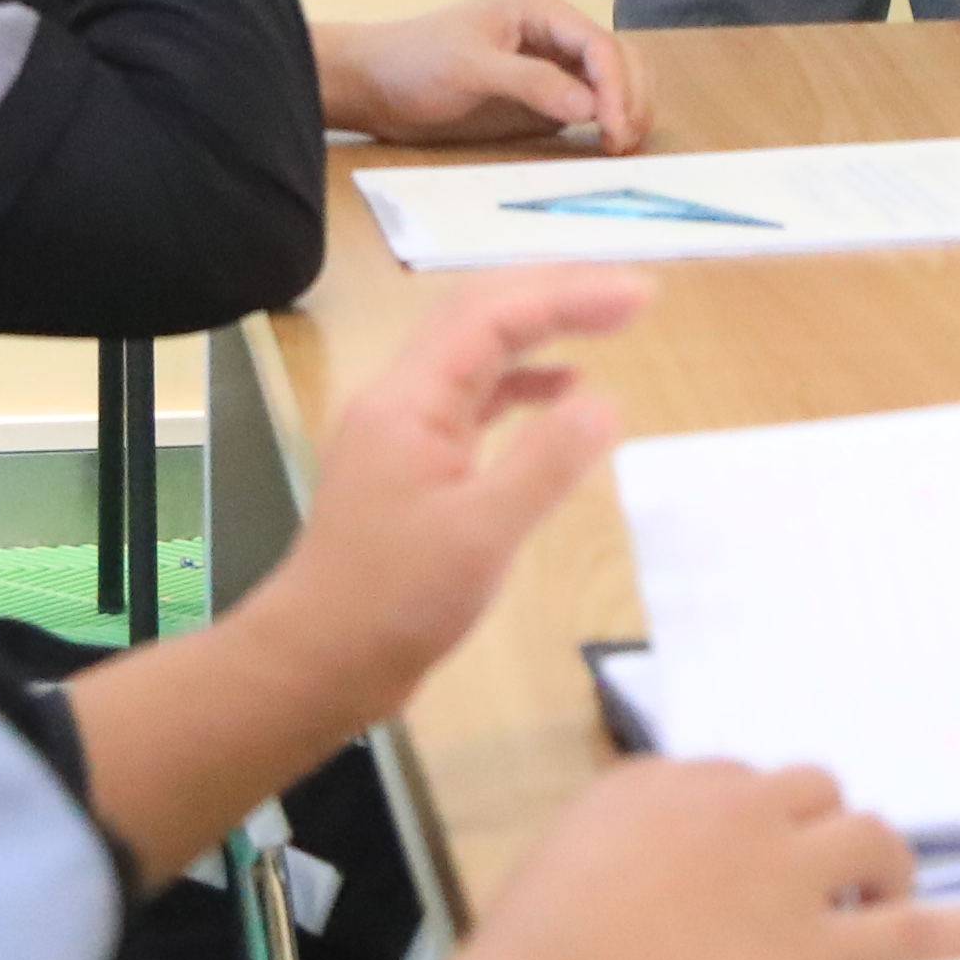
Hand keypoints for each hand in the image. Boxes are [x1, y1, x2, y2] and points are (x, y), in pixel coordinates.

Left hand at [57, 273, 648, 878]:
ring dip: (540, 337)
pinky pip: (471, 403)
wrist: (317, 663)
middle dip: (556, 298)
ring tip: (608, 331)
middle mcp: (401, 401)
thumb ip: (547, 462)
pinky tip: (562, 399)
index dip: (571, 296)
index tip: (642, 297)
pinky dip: (521, 390)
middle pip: (480, 319)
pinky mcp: (410, 470)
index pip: (495, 317)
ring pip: (475, 359)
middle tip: (632, 299)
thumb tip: (606, 403)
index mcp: (411, 401)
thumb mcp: (483, 534)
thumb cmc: (395, 601)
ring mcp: (401, 435)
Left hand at [326, 0, 641, 153]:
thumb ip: (531, 83)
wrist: (376, 85)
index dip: (616, 87)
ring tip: (620, 148)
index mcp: (540, 9)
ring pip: (615, 80)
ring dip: (628, 109)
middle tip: (622, 145)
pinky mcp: (546, 95)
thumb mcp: (469, 70)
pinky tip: (607, 147)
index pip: (599, 45)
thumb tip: (590, 107)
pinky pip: (592, 105)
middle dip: (631, 98)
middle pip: (620, 59)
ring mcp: (554, 63)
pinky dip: (608, 122)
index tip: (614, 130)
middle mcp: (556, 31)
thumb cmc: (415, 64)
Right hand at [450, 759, 959, 959]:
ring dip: (879, 867)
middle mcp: (739, 809)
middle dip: (818, 833)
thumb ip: (616, 849)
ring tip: (874, 898)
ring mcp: (790, 877)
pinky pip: (913, 934)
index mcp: (666, 782)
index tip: (733, 867)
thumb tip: (638, 871)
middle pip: (811, 793)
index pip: (734, 785)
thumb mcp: (560, 859)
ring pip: (870, 839)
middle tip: (808, 885)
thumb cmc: (531, 947)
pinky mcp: (824, 952)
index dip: (745, 831)